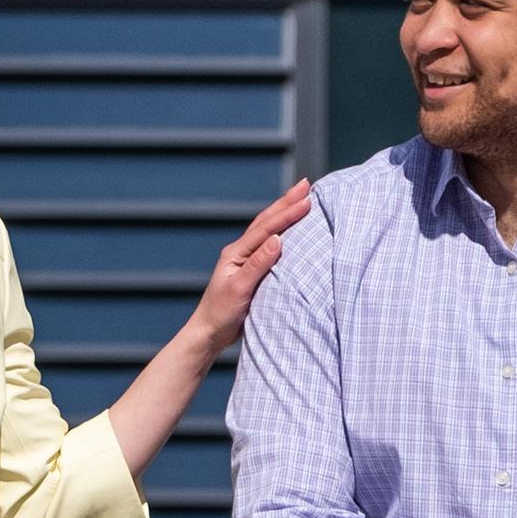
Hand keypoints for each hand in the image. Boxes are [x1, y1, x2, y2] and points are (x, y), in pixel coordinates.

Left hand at [186, 179, 313, 347]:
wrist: (209, 333)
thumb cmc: (222, 314)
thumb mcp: (240, 289)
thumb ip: (258, 263)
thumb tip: (278, 239)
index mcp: (237, 253)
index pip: (267, 228)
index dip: (288, 213)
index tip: (308, 199)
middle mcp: (240, 252)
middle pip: (266, 221)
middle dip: (287, 202)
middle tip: (306, 184)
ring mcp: (245, 260)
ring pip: (267, 229)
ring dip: (284, 212)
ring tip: (300, 198)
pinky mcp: (251, 271)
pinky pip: (269, 245)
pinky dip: (281, 230)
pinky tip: (290, 229)